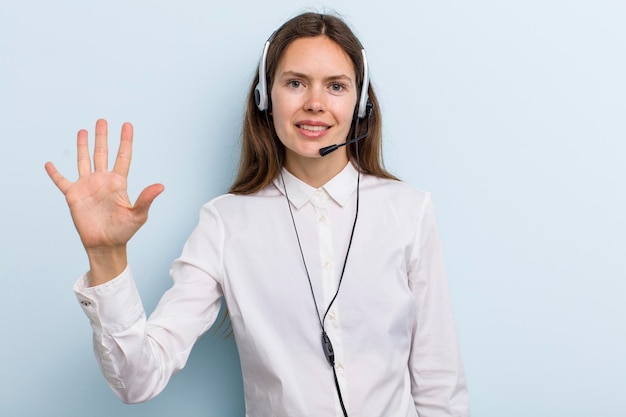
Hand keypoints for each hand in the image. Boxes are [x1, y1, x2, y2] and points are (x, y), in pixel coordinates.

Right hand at [45, 119, 163, 283]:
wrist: (105, 245)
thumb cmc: (124, 231)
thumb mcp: (138, 215)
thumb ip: (146, 199)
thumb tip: (161, 186)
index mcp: (118, 182)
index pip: (123, 156)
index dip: (125, 140)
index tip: (127, 125)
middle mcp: (103, 180)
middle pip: (102, 153)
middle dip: (102, 137)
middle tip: (102, 120)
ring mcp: (87, 186)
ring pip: (84, 161)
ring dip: (82, 146)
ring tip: (83, 131)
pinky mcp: (73, 196)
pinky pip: (62, 181)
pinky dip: (55, 173)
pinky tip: (49, 163)